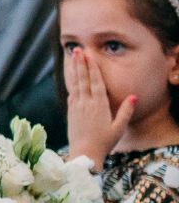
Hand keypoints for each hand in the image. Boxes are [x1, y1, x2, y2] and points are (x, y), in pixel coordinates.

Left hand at [64, 48, 131, 164]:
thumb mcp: (119, 128)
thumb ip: (126, 111)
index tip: (89, 56)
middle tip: (77, 49)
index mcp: (99, 106)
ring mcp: (76, 107)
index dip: (92, 68)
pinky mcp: (70, 111)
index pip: (96, 82)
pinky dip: (72, 83)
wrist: (84, 153)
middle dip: (80, 64)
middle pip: (83, 80)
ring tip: (73, 57)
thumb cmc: (104, 142)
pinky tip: (72, 76)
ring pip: (75, 84)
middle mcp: (86, 104)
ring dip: (74, 70)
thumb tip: (133, 96)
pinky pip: (71, 93)